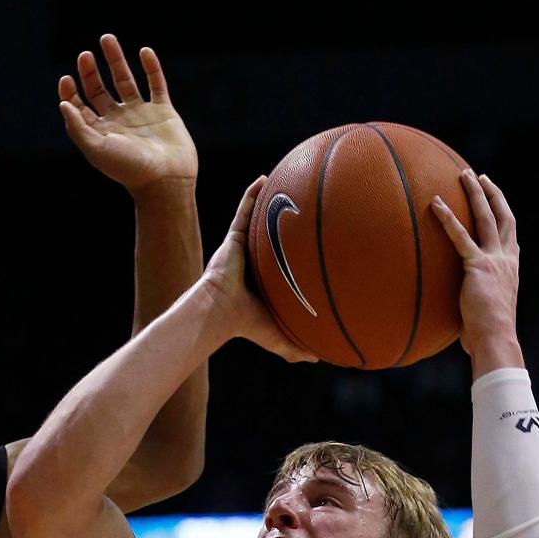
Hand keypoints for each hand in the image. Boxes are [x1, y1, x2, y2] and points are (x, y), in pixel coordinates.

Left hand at [58, 34, 196, 191]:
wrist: (165, 180)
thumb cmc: (129, 169)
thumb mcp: (96, 149)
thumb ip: (77, 127)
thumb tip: (63, 102)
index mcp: (101, 132)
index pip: (80, 107)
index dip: (71, 91)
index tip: (67, 78)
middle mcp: (119, 121)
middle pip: (99, 91)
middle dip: (90, 72)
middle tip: (85, 55)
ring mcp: (141, 115)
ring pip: (125, 81)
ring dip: (115, 60)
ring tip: (106, 38)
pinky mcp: (163, 111)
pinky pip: (156, 84)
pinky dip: (151, 67)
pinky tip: (144, 51)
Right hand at [201, 178, 317, 363]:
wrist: (220, 313)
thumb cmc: (246, 326)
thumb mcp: (277, 338)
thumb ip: (296, 348)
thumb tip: (318, 359)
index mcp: (266, 282)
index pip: (283, 264)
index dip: (296, 254)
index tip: (313, 245)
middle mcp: (255, 262)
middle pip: (273, 238)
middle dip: (286, 224)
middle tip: (306, 210)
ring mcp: (243, 248)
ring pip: (259, 220)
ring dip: (271, 202)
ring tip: (289, 183)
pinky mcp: (233, 238)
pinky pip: (243, 210)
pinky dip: (252, 194)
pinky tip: (265, 178)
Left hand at [432, 171, 523, 368]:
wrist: (496, 339)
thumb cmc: (487, 335)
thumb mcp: (483, 313)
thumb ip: (474, 303)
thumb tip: (457, 317)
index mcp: (511, 267)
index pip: (509, 233)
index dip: (502, 213)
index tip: (494, 199)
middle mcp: (506, 258)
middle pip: (501, 216)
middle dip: (491, 193)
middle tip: (479, 176)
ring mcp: (494, 259)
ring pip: (486, 216)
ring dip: (475, 192)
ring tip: (462, 174)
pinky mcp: (478, 265)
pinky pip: (460, 237)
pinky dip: (447, 219)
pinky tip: (435, 203)